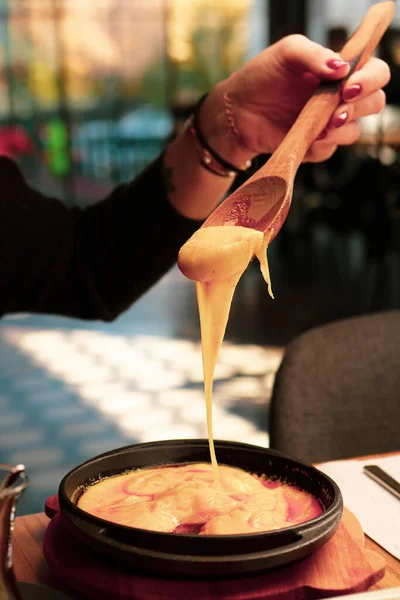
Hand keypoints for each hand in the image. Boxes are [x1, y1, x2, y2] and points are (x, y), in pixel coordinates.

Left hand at [203, 35, 390, 163]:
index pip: (375, 73)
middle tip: (336, 111)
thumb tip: (342, 67)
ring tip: (320, 128)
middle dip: (360, 107)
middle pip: (374, 103)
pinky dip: (319, 146)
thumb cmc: (262, 76)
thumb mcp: (286, 53)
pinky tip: (305, 138)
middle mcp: (339, 98)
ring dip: (340, 130)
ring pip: (354, 132)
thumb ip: (314, 54)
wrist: (237, 110)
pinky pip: (328, 150)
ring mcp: (328, 124)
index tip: (349, 86)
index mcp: (340, 72)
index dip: (370, 80)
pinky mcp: (314, 147)